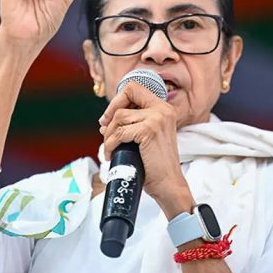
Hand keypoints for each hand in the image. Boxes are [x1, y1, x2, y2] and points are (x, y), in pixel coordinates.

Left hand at [98, 82, 194, 217]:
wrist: (169, 184)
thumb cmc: (155, 165)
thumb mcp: (147, 137)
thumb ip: (133, 123)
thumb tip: (106, 120)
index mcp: (164, 108)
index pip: (134, 88)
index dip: (118, 99)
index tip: (109, 117)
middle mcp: (162, 109)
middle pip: (126, 96)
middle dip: (110, 112)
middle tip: (103, 130)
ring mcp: (157, 119)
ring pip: (119, 117)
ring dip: (108, 134)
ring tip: (110, 148)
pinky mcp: (149, 131)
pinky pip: (119, 133)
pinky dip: (110, 145)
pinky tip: (111, 154)